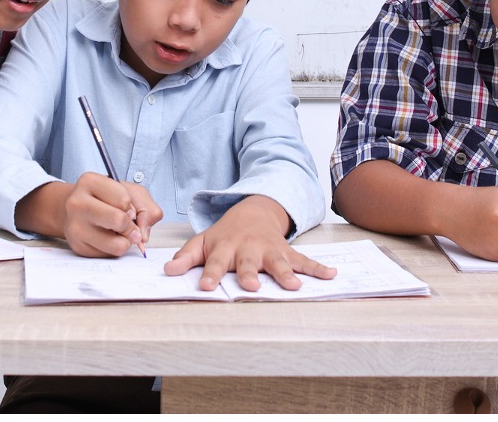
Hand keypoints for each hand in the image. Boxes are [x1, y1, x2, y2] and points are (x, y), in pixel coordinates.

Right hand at [62, 171, 162, 257]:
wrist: (80, 210)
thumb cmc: (108, 199)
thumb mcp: (131, 192)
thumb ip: (147, 208)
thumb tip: (143, 236)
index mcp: (90, 182)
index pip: (123, 200)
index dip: (131, 207)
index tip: (125, 207)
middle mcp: (77, 203)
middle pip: (118, 220)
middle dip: (131, 226)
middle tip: (128, 225)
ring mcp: (75, 227)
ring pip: (116, 244)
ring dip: (125, 241)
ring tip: (116, 232)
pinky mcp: (78, 247)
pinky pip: (109, 255)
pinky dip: (114, 248)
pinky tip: (106, 238)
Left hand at [162, 195, 336, 291]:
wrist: (254, 211)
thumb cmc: (226, 234)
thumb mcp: (203, 242)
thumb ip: (186, 257)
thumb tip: (167, 271)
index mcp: (225, 247)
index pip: (215, 262)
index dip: (210, 274)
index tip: (206, 286)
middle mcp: (248, 248)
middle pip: (248, 263)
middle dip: (249, 274)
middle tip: (251, 286)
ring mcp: (269, 250)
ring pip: (278, 263)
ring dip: (286, 274)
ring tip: (295, 286)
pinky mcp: (287, 251)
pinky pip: (304, 261)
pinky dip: (318, 268)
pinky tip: (331, 275)